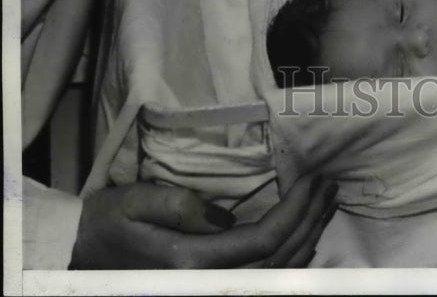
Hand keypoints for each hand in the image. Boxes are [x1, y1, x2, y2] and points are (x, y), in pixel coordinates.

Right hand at [69, 175, 337, 269]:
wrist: (78, 251)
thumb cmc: (106, 221)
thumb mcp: (136, 201)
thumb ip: (180, 206)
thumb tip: (224, 215)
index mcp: (191, 262)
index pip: (263, 241)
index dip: (296, 211)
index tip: (314, 179)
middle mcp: (204, 281)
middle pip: (278, 260)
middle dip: (310, 221)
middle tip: (330, 186)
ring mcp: (206, 287)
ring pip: (274, 273)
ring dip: (306, 238)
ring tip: (324, 204)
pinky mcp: (205, 282)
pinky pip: (260, 277)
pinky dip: (288, 257)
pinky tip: (301, 234)